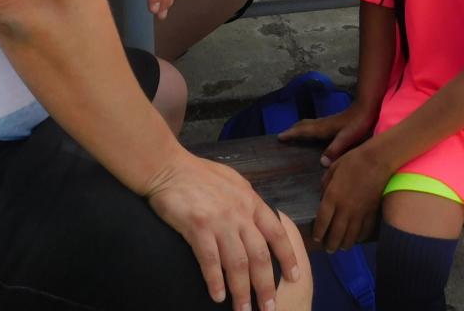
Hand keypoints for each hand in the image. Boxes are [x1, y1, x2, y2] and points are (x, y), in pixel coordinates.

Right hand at [145, 152, 302, 310]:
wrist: (169, 167)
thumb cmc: (200, 174)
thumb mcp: (234, 182)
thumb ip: (247, 202)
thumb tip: (259, 219)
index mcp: (251, 201)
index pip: (277, 233)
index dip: (288, 257)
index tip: (294, 277)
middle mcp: (240, 213)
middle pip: (259, 255)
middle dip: (266, 285)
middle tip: (269, 309)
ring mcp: (220, 221)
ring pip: (237, 263)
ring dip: (242, 291)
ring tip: (244, 310)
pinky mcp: (198, 227)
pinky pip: (210, 261)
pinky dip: (215, 281)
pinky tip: (218, 296)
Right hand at [279, 105, 375, 166]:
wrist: (367, 107)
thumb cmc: (358, 123)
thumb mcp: (347, 137)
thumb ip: (335, 149)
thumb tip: (321, 163)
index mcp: (323, 128)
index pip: (303, 130)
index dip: (291, 133)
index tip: (279, 137)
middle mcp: (323, 123)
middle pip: (303, 124)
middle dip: (292, 129)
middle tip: (282, 135)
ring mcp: (328, 121)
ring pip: (309, 123)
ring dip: (299, 127)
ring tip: (293, 133)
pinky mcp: (334, 122)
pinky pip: (315, 124)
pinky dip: (308, 127)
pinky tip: (313, 133)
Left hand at [314, 143, 390, 252]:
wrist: (377, 160)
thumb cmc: (353, 161)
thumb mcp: (333, 169)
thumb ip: (326, 184)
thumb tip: (323, 196)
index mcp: (332, 197)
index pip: (322, 221)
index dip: (318, 232)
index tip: (317, 238)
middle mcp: (345, 208)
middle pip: (336, 233)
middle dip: (331, 244)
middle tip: (328, 249)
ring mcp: (360, 212)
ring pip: (351, 235)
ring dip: (345, 244)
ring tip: (341, 248)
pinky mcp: (372, 213)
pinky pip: (365, 230)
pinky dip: (360, 238)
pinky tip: (357, 239)